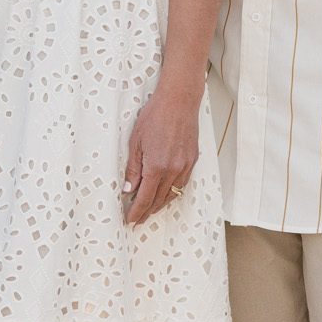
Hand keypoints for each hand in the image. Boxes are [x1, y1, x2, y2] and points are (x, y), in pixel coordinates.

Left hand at [123, 87, 199, 225]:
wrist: (178, 101)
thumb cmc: (156, 116)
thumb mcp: (135, 142)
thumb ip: (133, 169)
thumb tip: (129, 189)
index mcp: (156, 166)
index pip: (145, 198)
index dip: (136, 212)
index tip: (130, 220)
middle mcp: (173, 170)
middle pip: (159, 200)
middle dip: (146, 212)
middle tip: (136, 219)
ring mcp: (185, 166)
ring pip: (172, 195)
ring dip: (159, 205)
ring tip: (149, 211)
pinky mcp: (192, 161)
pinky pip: (182, 185)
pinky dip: (172, 193)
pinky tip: (165, 195)